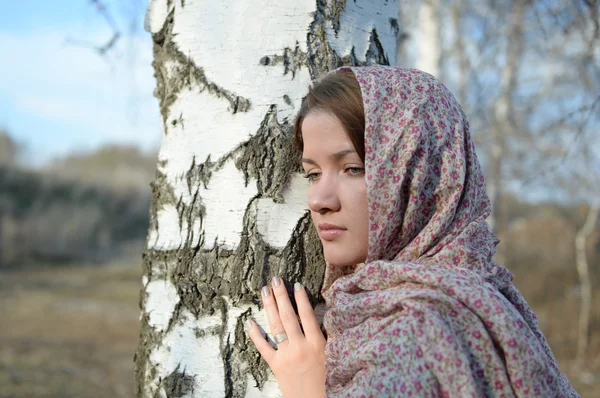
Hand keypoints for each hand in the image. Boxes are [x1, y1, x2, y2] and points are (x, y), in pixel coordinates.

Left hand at [247, 277, 325, 397]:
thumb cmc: (328, 380)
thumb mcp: (332, 355)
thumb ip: (326, 337)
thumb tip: (321, 316)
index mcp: (317, 343)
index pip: (307, 315)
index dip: (301, 299)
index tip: (296, 285)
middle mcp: (301, 347)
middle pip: (288, 316)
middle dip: (281, 296)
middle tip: (275, 280)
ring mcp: (286, 355)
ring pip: (276, 326)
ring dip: (270, 306)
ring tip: (265, 291)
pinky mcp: (276, 365)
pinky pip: (263, 347)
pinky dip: (255, 334)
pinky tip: (250, 321)